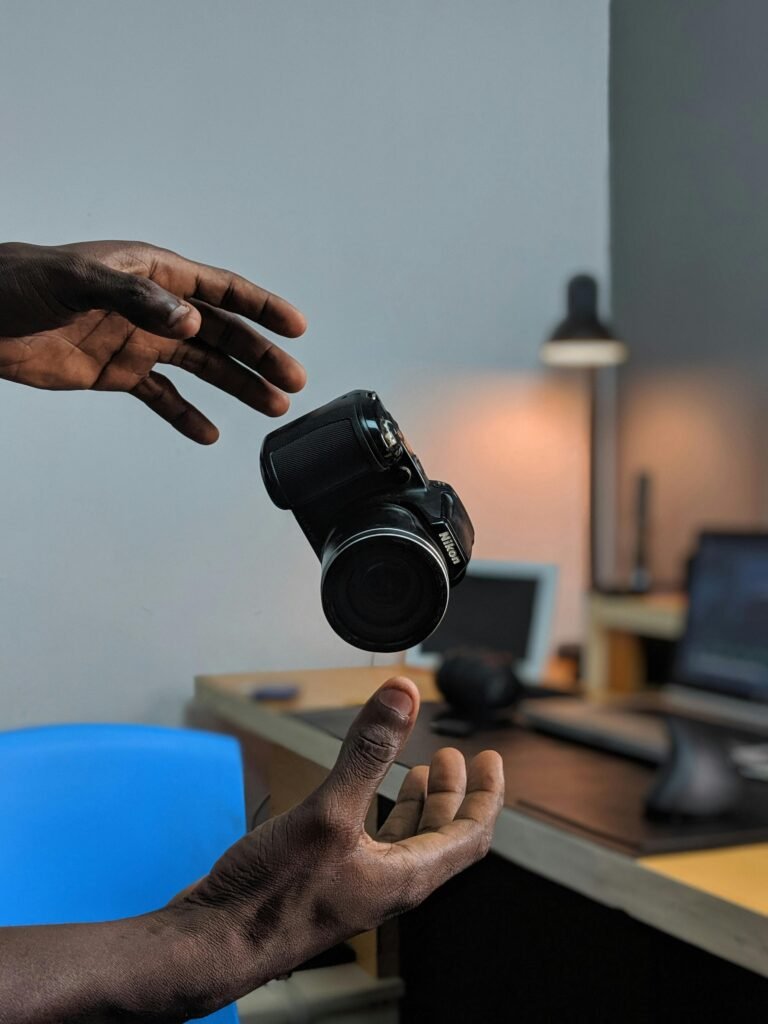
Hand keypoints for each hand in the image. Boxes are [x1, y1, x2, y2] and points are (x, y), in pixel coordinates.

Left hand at [0, 240, 306, 442]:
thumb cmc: (21, 283)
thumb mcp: (77, 281)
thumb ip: (136, 298)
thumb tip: (191, 323)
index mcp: (154, 274)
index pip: (221, 290)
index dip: (262, 307)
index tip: (296, 327)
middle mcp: (155, 307)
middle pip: (222, 333)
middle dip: (260, 356)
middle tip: (294, 381)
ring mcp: (139, 340)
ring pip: (202, 366)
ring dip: (237, 386)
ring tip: (273, 407)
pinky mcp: (118, 373)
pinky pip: (163, 397)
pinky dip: (186, 415)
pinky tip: (209, 433)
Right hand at [0, 677, 502, 1022]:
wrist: (213, 944)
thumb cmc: (271, 897)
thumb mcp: (330, 813)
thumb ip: (369, 752)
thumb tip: (404, 694)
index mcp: (405, 876)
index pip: (470, 836)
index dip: (485, 795)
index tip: (490, 759)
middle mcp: (386, 883)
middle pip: (440, 836)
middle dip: (452, 792)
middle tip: (452, 756)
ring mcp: (355, 884)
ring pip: (404, 840)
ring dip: (417, 803)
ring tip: (417, 770)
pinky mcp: (324, 881)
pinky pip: (369, 843)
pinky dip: (378, 812)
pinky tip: (359, 794)